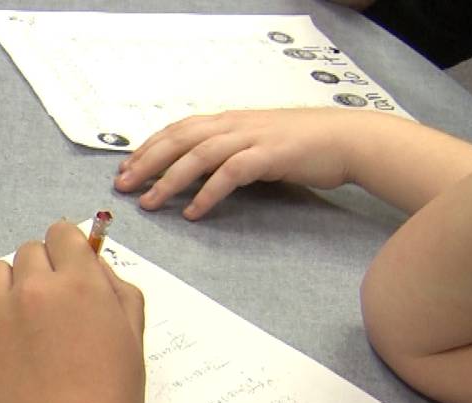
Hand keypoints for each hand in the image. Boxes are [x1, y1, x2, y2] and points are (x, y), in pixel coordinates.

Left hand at [0, 221, 144, 402]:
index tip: (70, 274)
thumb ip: (117, 292)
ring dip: (7, 286)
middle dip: (41, 271)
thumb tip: (93, 265)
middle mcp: (34, 289)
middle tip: (51, 310)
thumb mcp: (132, 339)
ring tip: (21, 321)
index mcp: (80, 283)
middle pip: (28, 252)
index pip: (62, 234)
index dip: (68, 253)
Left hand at [114, 108, 365, 219]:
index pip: (177, 130)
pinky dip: (208, 193)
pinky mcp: (270, 155)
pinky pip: (231, 173)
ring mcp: (252, 137)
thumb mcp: (254, 144)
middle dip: (147, 163)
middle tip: (123, 187)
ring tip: (150, 203)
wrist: (348, 140)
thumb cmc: (301, 146)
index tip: (125, 168)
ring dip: (169, 180)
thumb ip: (224, 153)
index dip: (148, 148)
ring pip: (199, 155)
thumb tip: (192, 174)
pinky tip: (194, 212)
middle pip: (179, 140)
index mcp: (227, 120)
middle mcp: (234, 124)